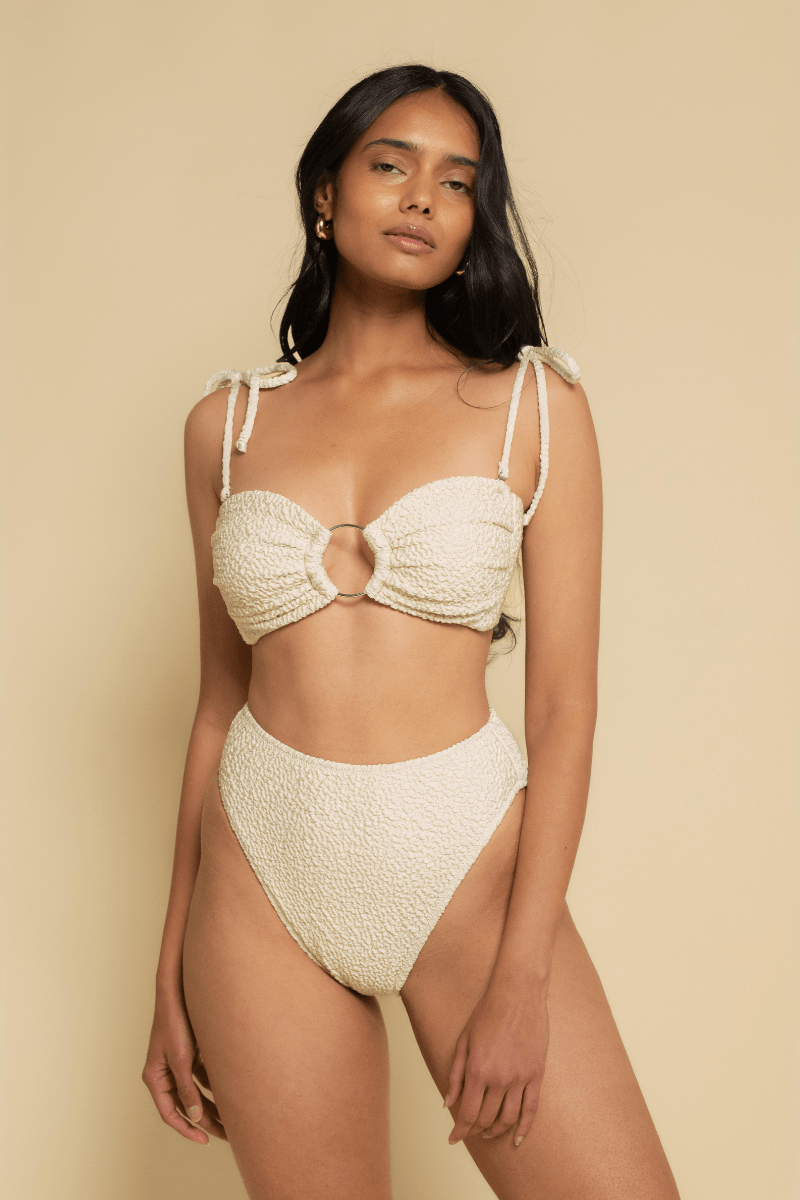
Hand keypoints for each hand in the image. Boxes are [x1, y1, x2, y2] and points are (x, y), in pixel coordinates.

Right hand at [142, 991, 226, 1143]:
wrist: (180, 991)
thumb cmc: (175, 1022)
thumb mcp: (181, 1058)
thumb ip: (187, 1088)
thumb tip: (196, 1116)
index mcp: (155, 1078)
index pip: (170, 1113)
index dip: (187, 1129)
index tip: (205, 1140)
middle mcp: (165, 1074)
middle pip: (185, 1105)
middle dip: (205, 1120)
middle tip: (226, 1134)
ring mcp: (178, 1064)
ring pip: (196, 1093)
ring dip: (213, 1105)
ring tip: (233, 1118)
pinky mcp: (190, 1054)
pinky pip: (203, 1077)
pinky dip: (215, 1086)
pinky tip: (231, 1093)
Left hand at [444, 980, 549, 1147]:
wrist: (518, 994)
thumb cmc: (487, 1013)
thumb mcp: (463, 1041)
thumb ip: (455, 1075)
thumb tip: (447, 1104)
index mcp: (477, 1070)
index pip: (467, 1113)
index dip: (460, 1130)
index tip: (454, 1139)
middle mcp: (499, 1078)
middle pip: (486, 1118)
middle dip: (475, 1130)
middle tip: (470, 1133)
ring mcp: (520, 1077)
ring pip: (508, 1118)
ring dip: (496, 1131)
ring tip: (488, 1133)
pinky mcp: (536, 1074)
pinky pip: (531, 1109)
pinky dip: (524, 1128)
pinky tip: (518, 1140)